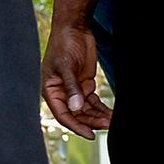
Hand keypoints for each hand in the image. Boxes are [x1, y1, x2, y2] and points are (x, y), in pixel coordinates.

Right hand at [41, 16, 111, 136]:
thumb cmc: (63, 45)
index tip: (90, 134)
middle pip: (76, 115)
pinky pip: (93, 102)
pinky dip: (102, 108)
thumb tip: (76, 108)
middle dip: (91, 121)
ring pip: (86, 110)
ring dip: (98, 116)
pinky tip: (111, 114)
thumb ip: (72, 87)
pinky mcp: (84, 85)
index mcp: (51, 91)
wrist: (74, 28)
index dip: (76, 126)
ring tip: (112, 121)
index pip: (63, 115)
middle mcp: (62, 94)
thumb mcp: (66, 66)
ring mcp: (74, 90)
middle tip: (107, 126)